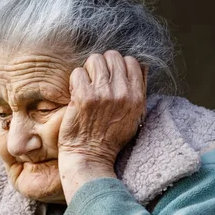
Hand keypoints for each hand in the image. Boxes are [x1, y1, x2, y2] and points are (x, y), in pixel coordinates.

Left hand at [58, 51, 146, 202]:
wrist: (90, 157)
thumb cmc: (110, 139)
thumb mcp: (135, 116)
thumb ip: (138, 91)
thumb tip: (139, 66)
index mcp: (136, 97)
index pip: (131, 61)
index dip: (118, 66)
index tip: (110, 77)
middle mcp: (122, 93)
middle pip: (112, 56)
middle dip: (102, 65)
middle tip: (95, 80)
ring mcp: (102, 94)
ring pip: (94, 60)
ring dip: (87, 71)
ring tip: (86, 86)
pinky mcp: (83, 97)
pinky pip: (77, 72)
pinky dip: (75, 80)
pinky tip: (76, 94)